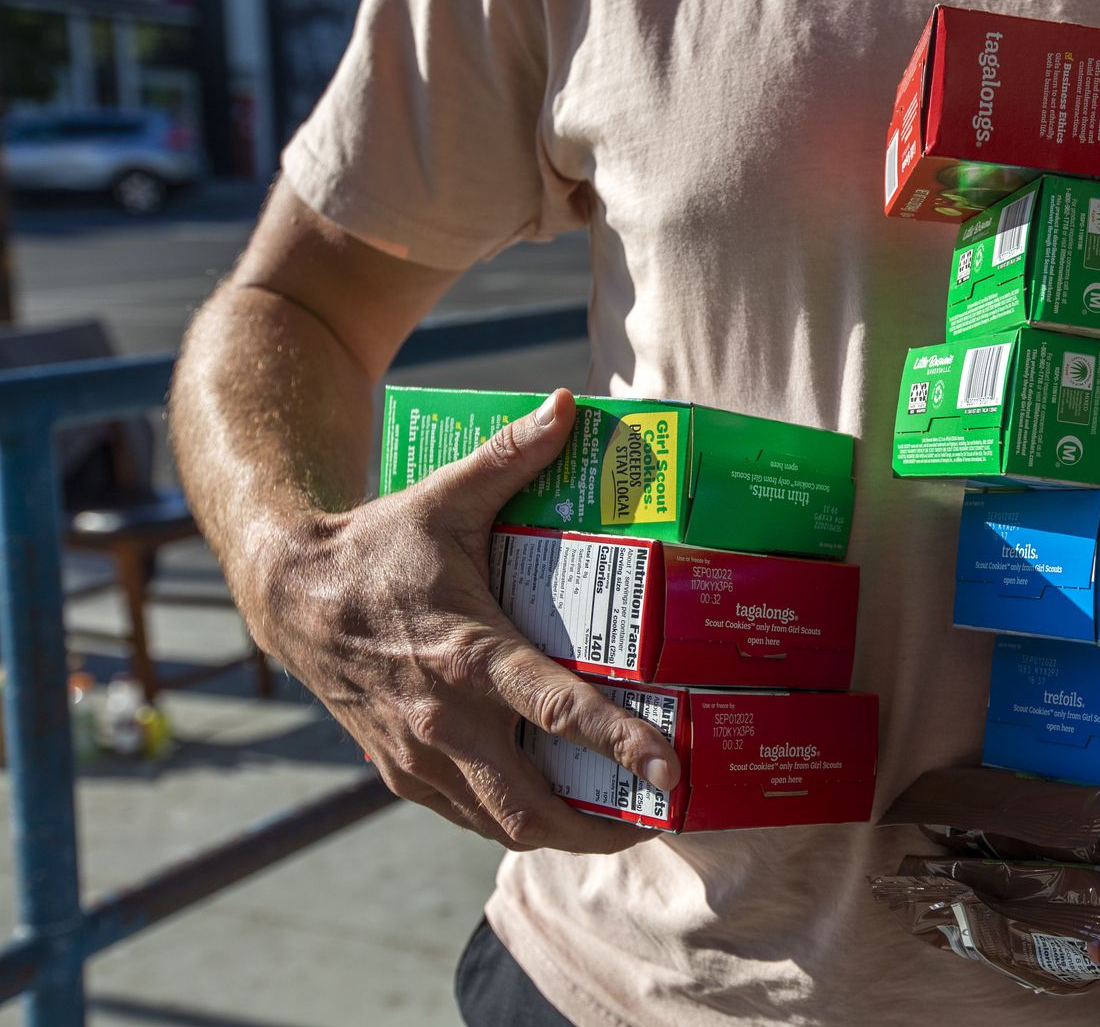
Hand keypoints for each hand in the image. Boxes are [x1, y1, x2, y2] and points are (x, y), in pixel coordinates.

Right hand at [243, 389, 679, 851]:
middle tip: (658, 818)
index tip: (672, 772)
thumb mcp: (443, 496)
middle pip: (532, 805)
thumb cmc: (377, 546)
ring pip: (500, 823)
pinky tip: (555, 810)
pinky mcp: (401, 772)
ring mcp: (418, 755)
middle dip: (600, 826)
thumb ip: (511, 456)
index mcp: (467, 655)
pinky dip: (515, 821)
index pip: (557, 712)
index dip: (621, 745)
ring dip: (562, 833)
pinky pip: (467, 817)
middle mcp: (443, 719)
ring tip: (620, 825)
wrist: (287, 593)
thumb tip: (567, 406)